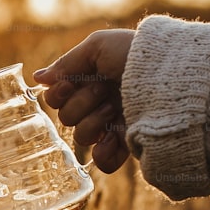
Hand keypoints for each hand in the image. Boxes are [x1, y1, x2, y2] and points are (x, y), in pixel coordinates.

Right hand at [33, 28, 134, 173]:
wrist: (171, 75)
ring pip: (81, 138)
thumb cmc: (135, 53)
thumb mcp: (98, 47)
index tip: (70, 84)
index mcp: (90, 80)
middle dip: (82, 102)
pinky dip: (103, 154)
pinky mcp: (127, 146)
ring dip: (95, 121)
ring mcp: (113, 126)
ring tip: (116, 107)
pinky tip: (113, 138)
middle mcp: (99, 103)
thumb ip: (67, 64)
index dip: (59, 93)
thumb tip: (38, 78)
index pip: (57, 97)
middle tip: (104, 89)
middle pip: (66, 117)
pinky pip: (102, 162)